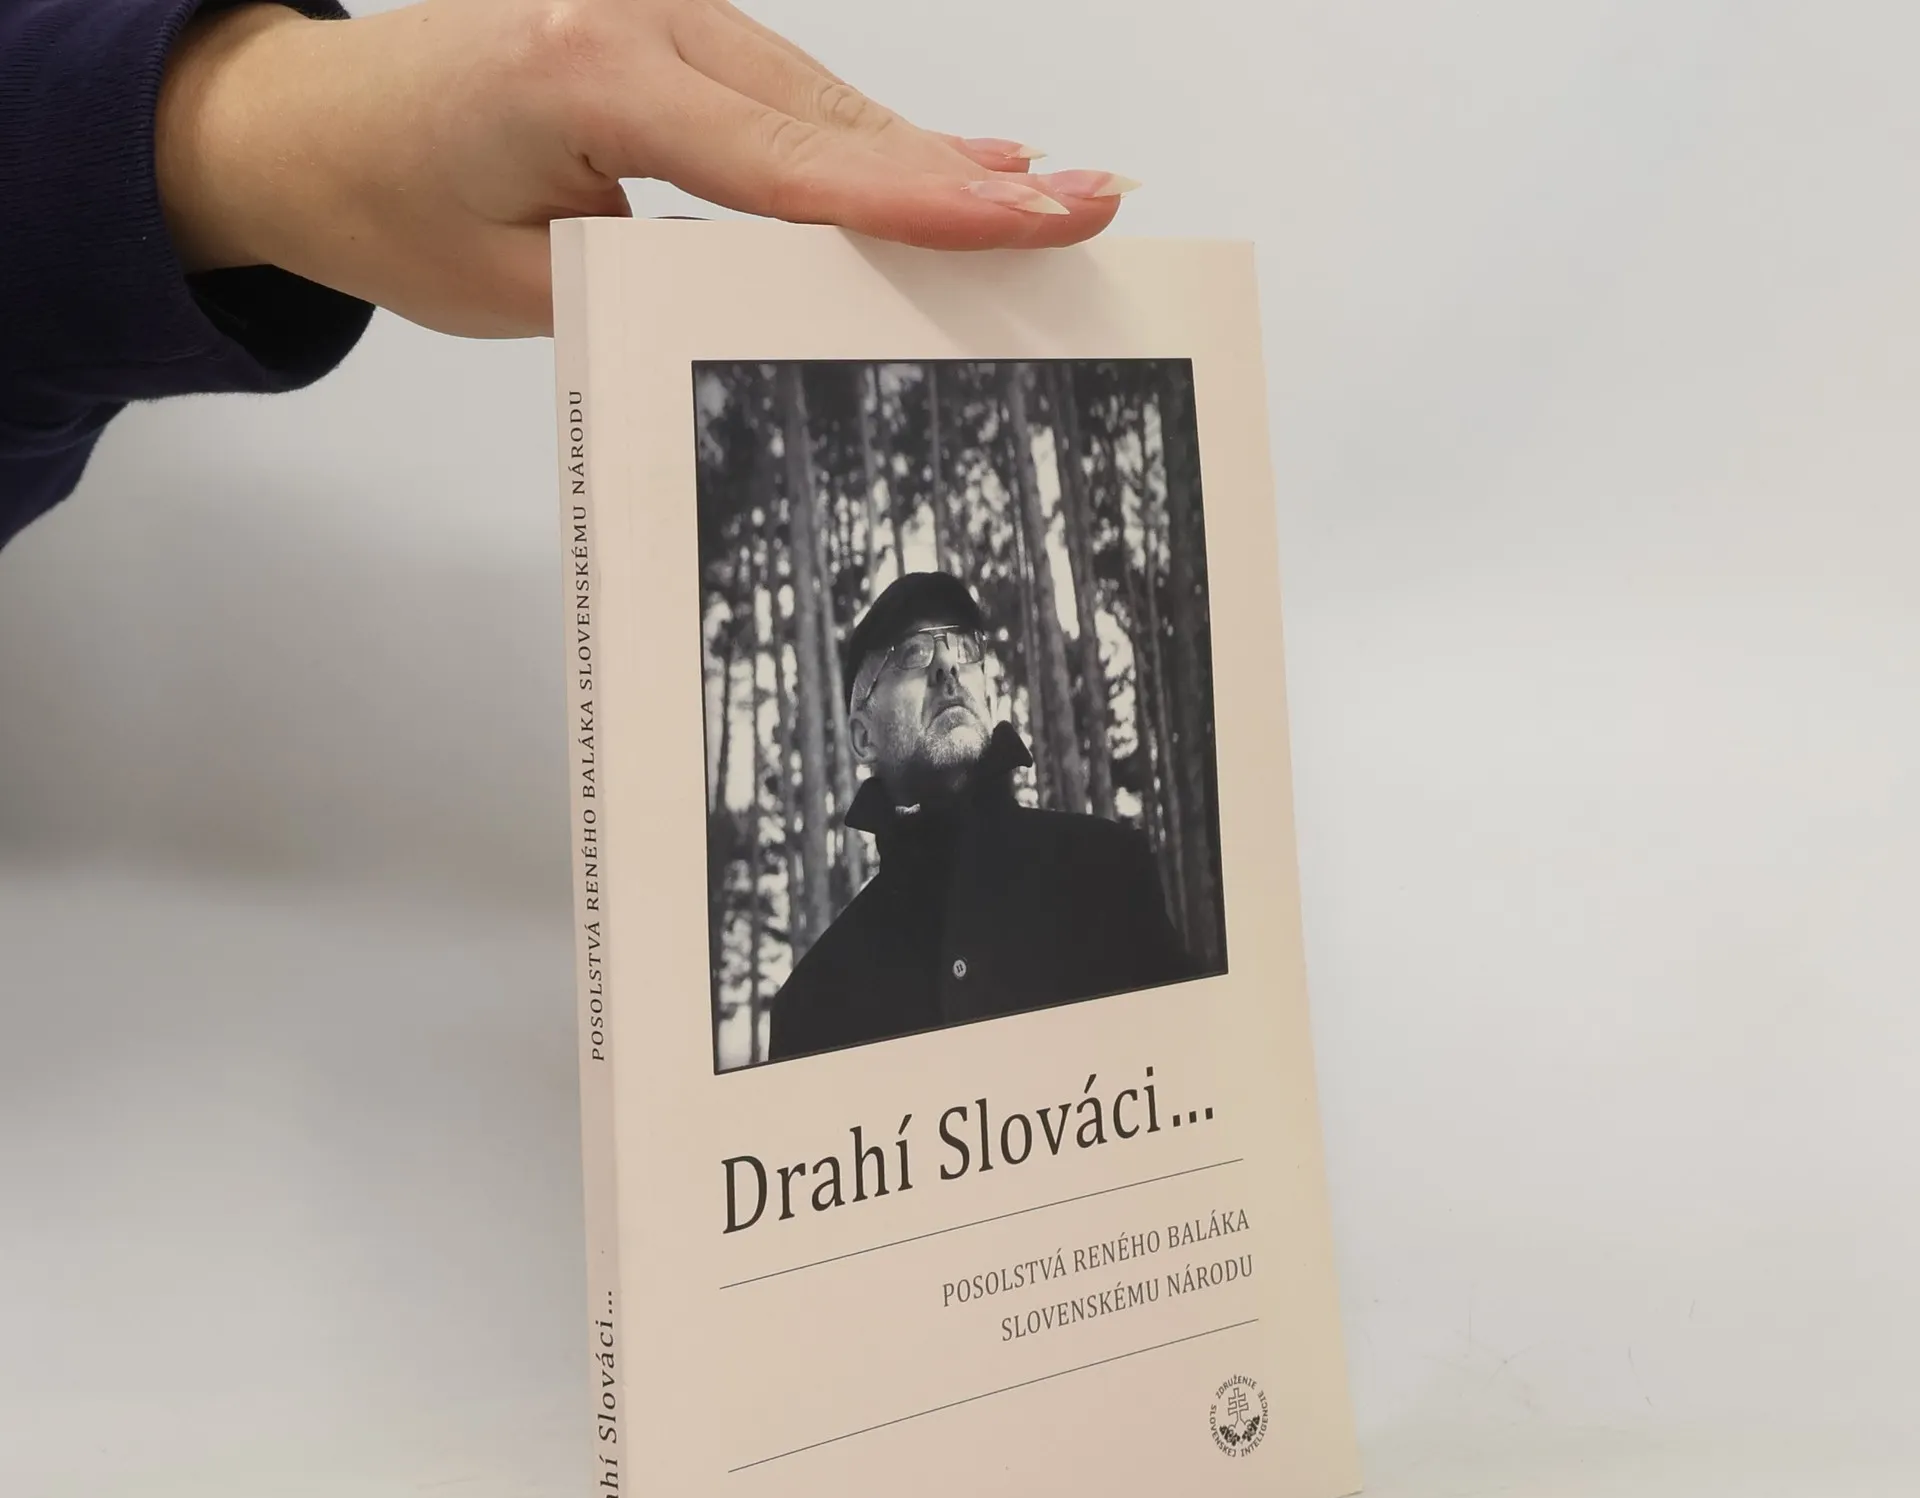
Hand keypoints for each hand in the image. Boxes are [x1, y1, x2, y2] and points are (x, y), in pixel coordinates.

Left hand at [156, 0, 1137, 337]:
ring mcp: (658, 9)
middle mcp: (638, 13)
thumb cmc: (388, 203)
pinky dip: (866, 144)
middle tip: (1089, 207)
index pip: (790, 160)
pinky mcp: (666, 30)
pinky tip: (951, 168)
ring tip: (1046, 200)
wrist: (303, 121)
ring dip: (929, 163)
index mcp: (591, 68)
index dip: (919, 202)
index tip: (1028, 217)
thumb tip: (789, 299)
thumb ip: (661, 283)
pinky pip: (788, 96)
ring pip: (823, 103)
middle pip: (831, 119)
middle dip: (963, 177)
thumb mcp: (522, 283)